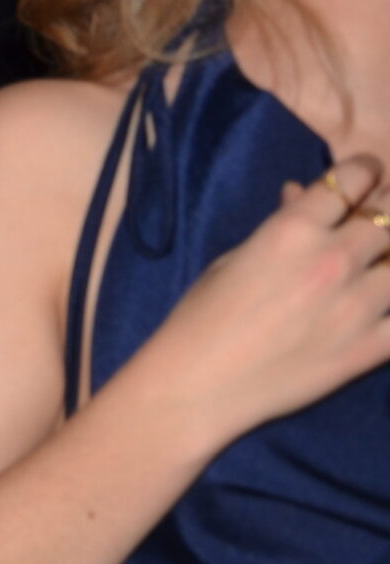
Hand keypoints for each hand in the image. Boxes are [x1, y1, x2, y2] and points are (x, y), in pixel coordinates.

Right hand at [132, 153, 389, 441]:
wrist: (194, 390)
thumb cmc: (199, 321)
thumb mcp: (232, 260)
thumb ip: (280, 224)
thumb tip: (302, 192)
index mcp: (292, 231)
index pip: (355, 175)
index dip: (363, 173)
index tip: (362, 182)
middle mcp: (333, 260)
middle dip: (383, 214)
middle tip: (369, 231)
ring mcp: (358, 306)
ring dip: (389, 264)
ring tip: (374, 271)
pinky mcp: (369, 349)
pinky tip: (381, 310)